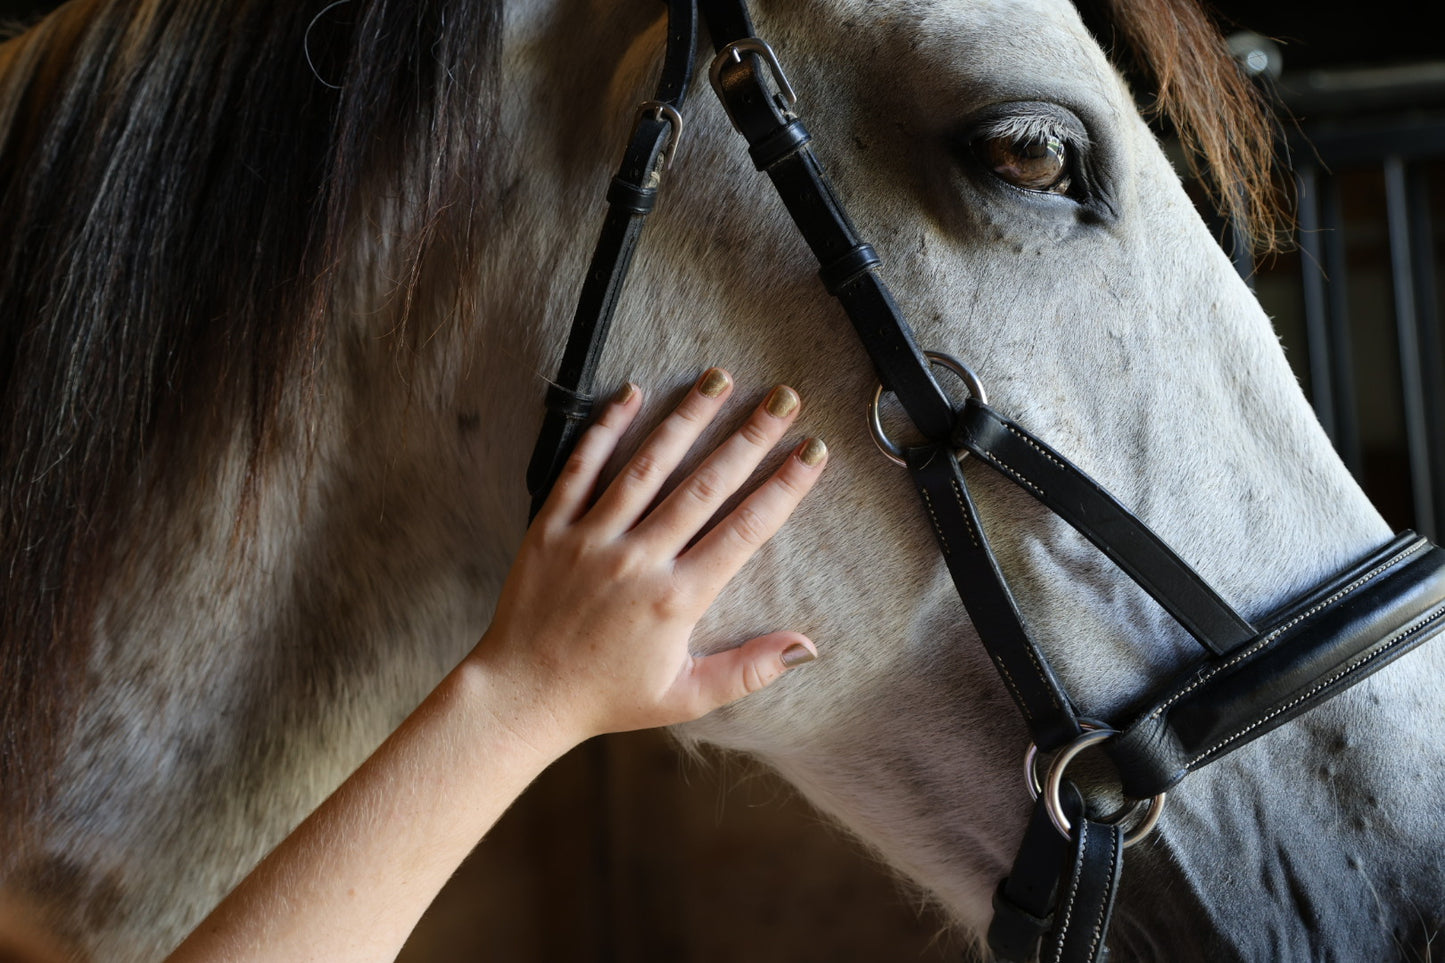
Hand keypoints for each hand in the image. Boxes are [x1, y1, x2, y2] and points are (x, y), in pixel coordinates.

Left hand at [475, 368, 827, 743]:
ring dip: (688, 418)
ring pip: (648, 465)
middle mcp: (637, 560)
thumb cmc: (607, 697)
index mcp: (676, 599)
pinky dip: (607, 428)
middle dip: (750, 437)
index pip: (745, 529)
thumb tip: (809, 647)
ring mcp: (591, 539)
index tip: (813, 451)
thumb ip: (749, 669)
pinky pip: (582, 467)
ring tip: (720, 379)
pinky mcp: (551, 528)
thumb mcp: (686, 697)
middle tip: (783, 398)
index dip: (784, 487)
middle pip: (705, 484)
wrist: (521, 696)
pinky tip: (632, 393)